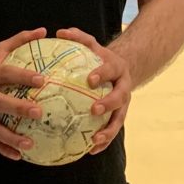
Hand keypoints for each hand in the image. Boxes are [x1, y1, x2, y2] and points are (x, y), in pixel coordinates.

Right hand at [0, 27, 47, 159]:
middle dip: (17, 108)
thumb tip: (44, 30)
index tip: (42, 79)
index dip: (22, 76)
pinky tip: (18, 156)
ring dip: (10, 137)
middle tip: (39, 113)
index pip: (5, 73)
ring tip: (30, 144)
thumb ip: (20, 40)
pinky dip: (2, 149)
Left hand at [56, 27, 132, 155]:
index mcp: (117, 69)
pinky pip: (112, 131)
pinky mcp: (120, 117)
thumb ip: (78, 37)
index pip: (110, 70)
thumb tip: (60, 32)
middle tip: (94, 109)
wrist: (121, 71)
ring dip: (108, 131)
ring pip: (119, 119)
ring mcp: (124, 105)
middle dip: (109, 104)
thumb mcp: (92, 46)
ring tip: (94, 141)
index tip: (90, 79)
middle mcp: (124, 87)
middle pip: (120, 97)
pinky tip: (90, 151)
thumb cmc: (100, 58)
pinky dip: (104, 142)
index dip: (102, 74)